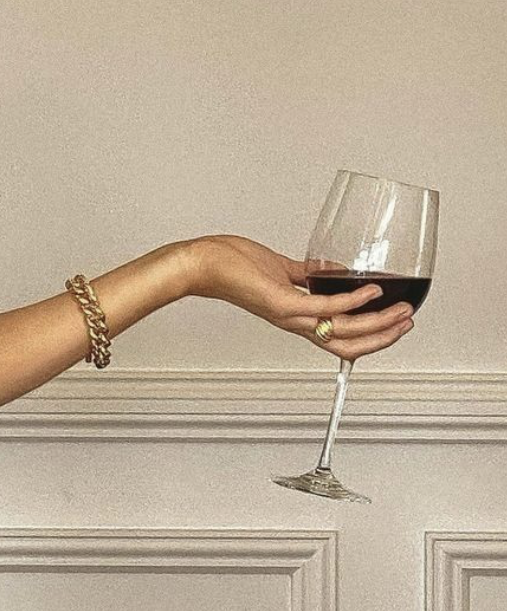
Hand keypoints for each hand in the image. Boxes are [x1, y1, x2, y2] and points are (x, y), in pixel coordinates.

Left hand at [183, 234, 413, 360]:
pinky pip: (323, 307)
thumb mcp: (278, 270)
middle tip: (408, 321)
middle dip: (383, 336)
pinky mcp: (281, 301)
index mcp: (297, 316)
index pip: (339, 338)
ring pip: (342, 330)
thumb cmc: (231, 267)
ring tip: (400, 309)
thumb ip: (306, 274)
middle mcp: (295, 322)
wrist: (201, 265)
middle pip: (348, 344)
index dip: (371, 337)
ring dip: (377, 322)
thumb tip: (329, 271)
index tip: (395, 323)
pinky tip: (370, 290)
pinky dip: (351, 300)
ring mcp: (289, 314)